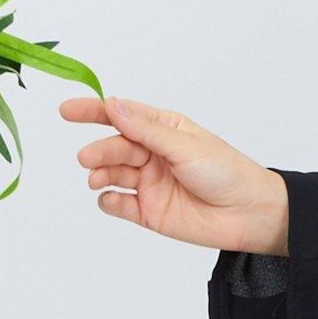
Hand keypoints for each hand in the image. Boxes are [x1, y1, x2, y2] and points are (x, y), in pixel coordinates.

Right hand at [59, 93, 288, 253]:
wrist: (250, 214)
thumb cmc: (226, 172)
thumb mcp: (184, 145)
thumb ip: (145, 129)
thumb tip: (112, 104)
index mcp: (164, 129)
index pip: (122, 115)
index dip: (94, 111)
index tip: (67, 110)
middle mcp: (153, 154)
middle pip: (115, 146)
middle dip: (99, 150)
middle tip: (87, 158)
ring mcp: (149, 183)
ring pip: (113, 174)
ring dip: (100, 174)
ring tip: (97, 178)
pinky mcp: (149, 211)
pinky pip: (119, 204)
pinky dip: (109, 201)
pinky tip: (110, 199)